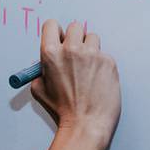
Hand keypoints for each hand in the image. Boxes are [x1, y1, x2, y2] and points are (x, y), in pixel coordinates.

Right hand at [28, 19, 120, 148]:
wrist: (86, 124)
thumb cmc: (64, 110)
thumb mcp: (40, 89)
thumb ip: (41, 70)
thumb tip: (45, 61)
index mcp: (51, 53)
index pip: (52, 25)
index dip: (56, 33)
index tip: (60, 39)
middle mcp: (71, 49)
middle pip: (75, 27)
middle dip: (75, 39)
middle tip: (76, 54)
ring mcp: (92, 54)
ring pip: (92, 38)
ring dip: (90, 48)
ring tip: (88, 68)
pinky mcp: (108, 61)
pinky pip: (104, 54)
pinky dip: (102, 64)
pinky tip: (98, 79)